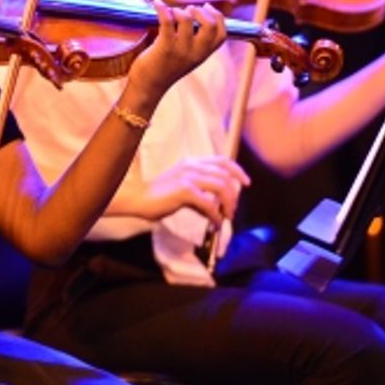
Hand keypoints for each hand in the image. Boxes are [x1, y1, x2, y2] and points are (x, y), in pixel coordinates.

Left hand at [125, 0, 226, 98]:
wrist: (148, 87)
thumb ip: (195, 41)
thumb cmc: (165, 68)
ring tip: (171, 12)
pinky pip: (167, 20)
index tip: (206, 7)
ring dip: (178, 10)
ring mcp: (181, 50)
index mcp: (203, 55)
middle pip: (210, 25)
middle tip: (187, 10)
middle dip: (199, 11)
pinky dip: (162, 8)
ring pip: (187, 19)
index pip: (222, 34)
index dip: (218, 16)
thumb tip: (195, 14)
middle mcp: (195, 53)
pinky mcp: (164, 47)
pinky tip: (157, 3)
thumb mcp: (187, 57)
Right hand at [133, 156, 249, 224]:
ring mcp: (188, 176)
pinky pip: (209, 204)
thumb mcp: (182, 188)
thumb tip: (216, 206)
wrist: (137, 199)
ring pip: (222, 187)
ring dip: (228, 204)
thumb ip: (199, 191)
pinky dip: (216, 215)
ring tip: (225, 217)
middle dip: (233, 196)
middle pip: (226, 176)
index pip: (222, 160)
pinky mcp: (184, 190)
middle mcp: (192, 165)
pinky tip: (214, 223)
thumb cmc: (158, 196)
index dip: (238, 171)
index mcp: (191, 162)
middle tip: (231, 212)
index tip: (246, 183)